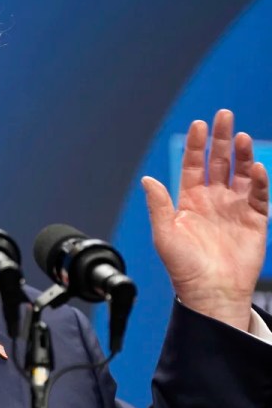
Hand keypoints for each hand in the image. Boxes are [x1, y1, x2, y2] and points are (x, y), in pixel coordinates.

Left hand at [142, 109, 268, 330]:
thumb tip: (147, 179)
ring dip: (242, 155)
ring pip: (241, 174)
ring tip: (242, 136)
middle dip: (222, 139)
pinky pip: (259, 195)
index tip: (200, 124)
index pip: (194, 165)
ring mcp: (234, 208)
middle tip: (225, 115)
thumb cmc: (183, 267)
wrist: (210, 292)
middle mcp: (213, 200)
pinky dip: (260, 181)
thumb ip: (159, 206)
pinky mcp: (254, 220)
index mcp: (189, 200)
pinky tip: (258, 167)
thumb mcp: (164, 234)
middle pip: (219, 162)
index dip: (197, 145)